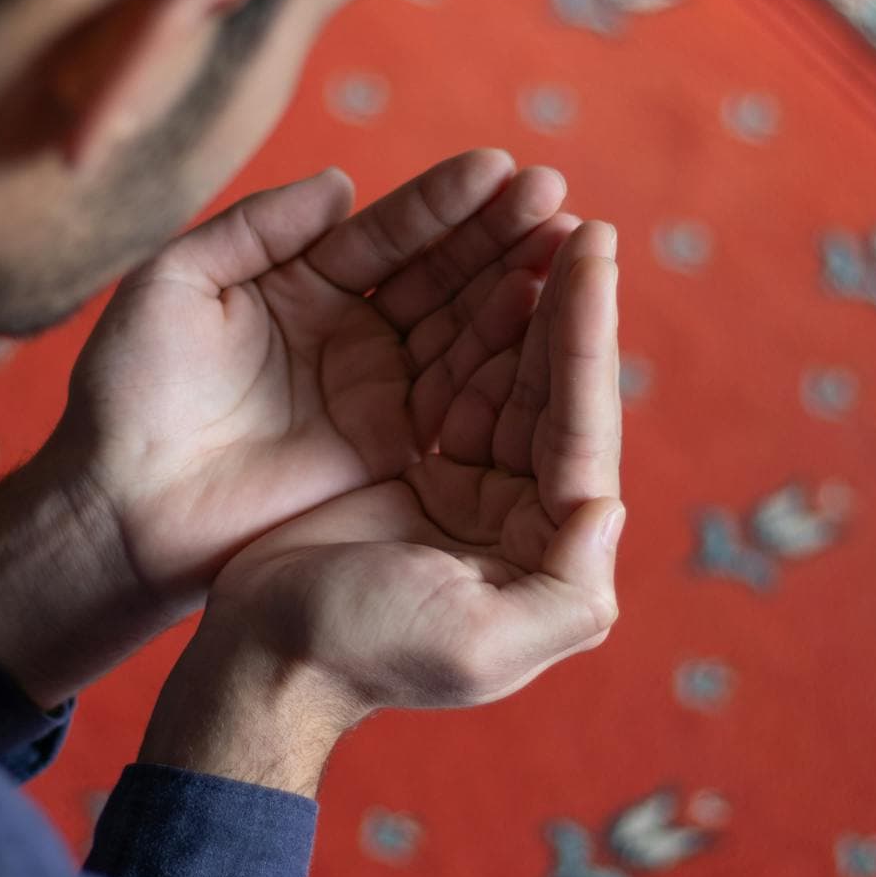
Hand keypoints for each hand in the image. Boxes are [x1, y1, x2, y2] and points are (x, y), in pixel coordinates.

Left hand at [0, 151, 575, 704]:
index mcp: (302, 282)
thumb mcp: (174, 285)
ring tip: (568, 248)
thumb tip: (342, 183)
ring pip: (459, 330)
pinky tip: (547, 326)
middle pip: (438, 273)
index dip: (442, 203)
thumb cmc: (127, 393)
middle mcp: (350, 331)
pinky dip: (502, 366)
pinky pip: (456, 401)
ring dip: (514, 290)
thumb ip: (255, 228)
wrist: (118, 509)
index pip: (387, 233)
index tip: (499, 170)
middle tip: (554, 198)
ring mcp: (376, 392)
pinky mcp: (389, 452)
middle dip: (497, 235)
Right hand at [142, 222, 622, 787]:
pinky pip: (449, 378)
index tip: (593, 249)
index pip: (578, 425)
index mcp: (545, 548)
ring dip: (521, 301)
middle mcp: (520, 511)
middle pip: (550, 388)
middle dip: (564, 303)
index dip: (587, 335)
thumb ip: (566, 596)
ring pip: (504, 374)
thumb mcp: (478, 646)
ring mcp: (468, 483)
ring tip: (535, 222)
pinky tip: (481, 271)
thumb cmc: (364, 651)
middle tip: (574, 218)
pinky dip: (466, 324)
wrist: (266, 659)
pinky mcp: (415, 463)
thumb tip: (609, 508)